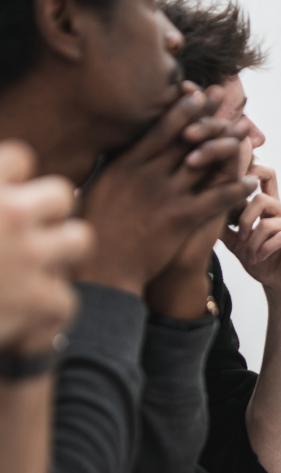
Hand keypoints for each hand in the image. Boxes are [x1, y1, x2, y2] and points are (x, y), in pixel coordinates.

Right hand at [0, 143, 91, 352]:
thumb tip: (9, 176)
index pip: (21, 159)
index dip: (12, 177)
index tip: (2, 195)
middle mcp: (9, 214)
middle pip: (62, 195)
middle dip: (47, 211)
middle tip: (26, 230)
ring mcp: (29, 256)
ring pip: (79, 240)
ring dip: (60, 253)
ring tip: (33, 266)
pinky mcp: (39, 301)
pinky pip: (66, 298)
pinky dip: (44, 308)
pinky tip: (20, 313)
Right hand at [80, 86, 254, 301]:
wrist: (103, 269)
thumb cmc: (97, 233)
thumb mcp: (97, 191)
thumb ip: (113, 169)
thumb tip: (120, 149)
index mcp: (123, 164)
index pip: (158, 129)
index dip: (182, 108)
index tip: (198, 92)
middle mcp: (144, 173)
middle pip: (185, 138)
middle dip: (209, 116)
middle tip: (228, 99)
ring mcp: (163, 194)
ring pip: (204, 162)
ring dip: (229, 145)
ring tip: (247, 132)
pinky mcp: (180, 217)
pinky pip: (215, 197)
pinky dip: (236, 187)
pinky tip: (252, 180)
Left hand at [222, 163, 280, 299]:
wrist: (279, 287)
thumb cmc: (260, 262)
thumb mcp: (236, 243)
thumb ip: (224, 225)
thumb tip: (203, 208)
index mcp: (270, 206)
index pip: (265, 175)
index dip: (253, 169)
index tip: (234, 182)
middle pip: (261, 198)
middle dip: (244, 220)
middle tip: (239, 238)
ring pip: (268, 222)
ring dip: (253, 242)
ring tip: (249, 255)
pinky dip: (265, 249)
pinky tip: (258, 258)